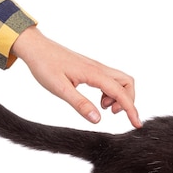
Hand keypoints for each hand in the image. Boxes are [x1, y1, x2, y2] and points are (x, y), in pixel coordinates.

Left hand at [11, 25, 140, 127]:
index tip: (136, 124)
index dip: (131, 109)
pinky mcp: (91, 69)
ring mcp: (96, 68)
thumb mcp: (60, 89)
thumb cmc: (45, 66)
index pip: (120, 92)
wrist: (36, 48)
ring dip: (119, 96)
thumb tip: (98, 119)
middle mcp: (99, 68)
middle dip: (128, 100)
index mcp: (94, 73)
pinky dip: (110, 92)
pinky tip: (98, 100)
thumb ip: (80, 104)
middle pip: (127, 83)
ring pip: (120, 81)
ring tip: (103, 107)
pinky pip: (110, 80)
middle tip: (113, 113)